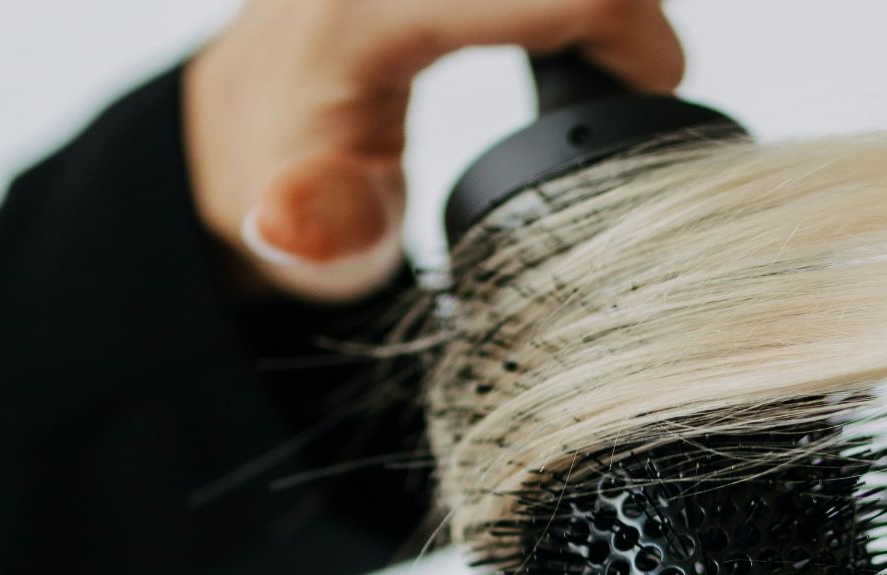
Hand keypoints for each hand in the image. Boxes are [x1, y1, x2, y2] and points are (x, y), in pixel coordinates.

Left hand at [183, 0, 685, 303]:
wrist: (233, 128)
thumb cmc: (279, 184)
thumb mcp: (304, 238)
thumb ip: (324, 235)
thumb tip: (287, 221)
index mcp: (368, 12)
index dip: (636, 39)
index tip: (654, 97)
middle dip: (624, 9)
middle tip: (637, 77)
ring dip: (592, 3)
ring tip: (608, 52)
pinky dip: (557, 1)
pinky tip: (566, 22)